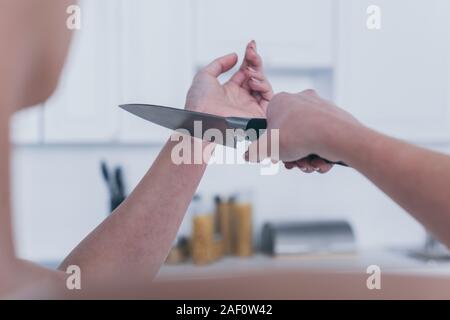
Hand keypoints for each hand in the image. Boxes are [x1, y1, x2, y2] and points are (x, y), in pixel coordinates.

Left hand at [185, 40, 272, 117]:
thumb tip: (234, 56)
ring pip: (263, 84)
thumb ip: (219, 63)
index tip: (250, 46)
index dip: (248, 58)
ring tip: (249, 70)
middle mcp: (241, 99)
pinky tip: (252, 80)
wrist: (202, 120)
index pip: (244, 72)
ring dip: (258, 72)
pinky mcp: (258, 114)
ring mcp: (250, 106)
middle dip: (255, 61)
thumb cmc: (199, 103)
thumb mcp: (205, 76)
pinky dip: (263, 84)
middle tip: (251, 51)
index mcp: (229, 92)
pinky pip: (268, 97)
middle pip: (255, 76)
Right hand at [245, 90, 361, 172]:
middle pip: (290, 133)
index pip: (270, 123)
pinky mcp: (335, 117)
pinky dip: (321, 152)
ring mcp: (319, 107)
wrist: (336, 136)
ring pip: (307, 138)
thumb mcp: (266, 148)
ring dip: (306, 156)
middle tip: (294, 164)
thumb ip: (253, 152)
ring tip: (310, 166)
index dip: (272, 143)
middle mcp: (300, 100)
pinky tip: (321, 162)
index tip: (276, 156)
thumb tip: (247, 155)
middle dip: (292, 154)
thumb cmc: (299, 136)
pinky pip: (323, 138)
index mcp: (281, 101)